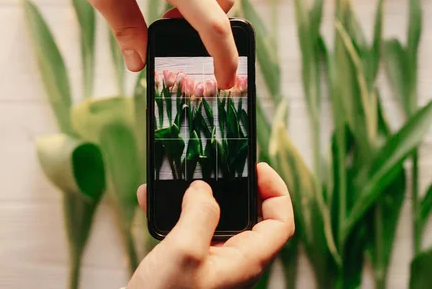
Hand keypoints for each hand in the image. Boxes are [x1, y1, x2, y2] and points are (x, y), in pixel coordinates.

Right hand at [130, 163, 294, 288]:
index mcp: (246, 260)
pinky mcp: (189, 264)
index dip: (277, 191)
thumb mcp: (185, 251)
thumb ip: (200, 214)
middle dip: (235, 188)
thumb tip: (204, 189)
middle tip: (222, 168)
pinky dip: (174, 212)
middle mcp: (233, 261)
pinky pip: (188, 230)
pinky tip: (151, 201)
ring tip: (178, 179)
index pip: (281, 222)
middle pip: (251, 216)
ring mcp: (211, 263)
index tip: (258, 168)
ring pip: (215, 220)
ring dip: (197, 197)